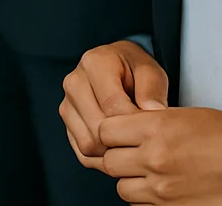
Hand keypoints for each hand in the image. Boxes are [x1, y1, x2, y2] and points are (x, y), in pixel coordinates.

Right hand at [61, 41, 170, 170]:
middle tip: (143, 138)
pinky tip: (119, 147)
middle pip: (97, 128)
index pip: (112, 105)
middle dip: (124, 139)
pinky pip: (83, 153)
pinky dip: (102, 158)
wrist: (117, 67)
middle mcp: (74, 83)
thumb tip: (154, 111)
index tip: (151, 127)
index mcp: (94, 63)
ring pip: (88, 144)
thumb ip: (152, 89)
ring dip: (112, 151)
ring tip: (132, 143)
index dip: (134, 122)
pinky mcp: (68, 124)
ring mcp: (67, 104)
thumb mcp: (150, 71)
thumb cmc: (135, 69)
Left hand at [97, 107, 221, 204]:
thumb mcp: (183, 115)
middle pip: (110, 162)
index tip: (120, 134)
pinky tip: (163, 188)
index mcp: (156, 128)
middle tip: (134, 154)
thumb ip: (148, 122)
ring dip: (132, 181)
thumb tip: (125, 130)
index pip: (106, 131)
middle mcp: (154, 159)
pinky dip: (147, 199)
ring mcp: (161, 190)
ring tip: (152, 173)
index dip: (112, 132)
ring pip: (122, 188)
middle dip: (119, 158)